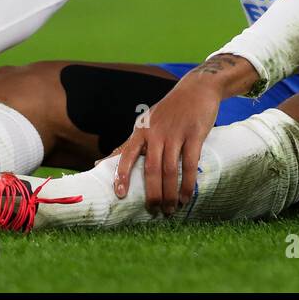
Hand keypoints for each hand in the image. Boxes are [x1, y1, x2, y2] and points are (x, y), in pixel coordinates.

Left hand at [110, 55, 258, 215]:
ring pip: (169, 169)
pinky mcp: (194, 134)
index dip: (122, 175)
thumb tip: (101, 163)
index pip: (127, 154)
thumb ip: (128, 145)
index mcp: (141, 130)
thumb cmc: (169, 111)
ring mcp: (175, 133)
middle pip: (150, 168)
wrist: (197, 88)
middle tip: (154, 211)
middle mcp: (155, 132)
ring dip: (170, 193)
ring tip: (170, 209)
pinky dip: (187, 184)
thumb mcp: (145, 123)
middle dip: (152, 193)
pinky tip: (186, 197)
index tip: (119, 195)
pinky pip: (189, 164)